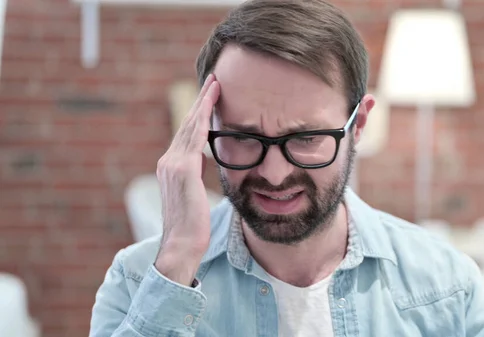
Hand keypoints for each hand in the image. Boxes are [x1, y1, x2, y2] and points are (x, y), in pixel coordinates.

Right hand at [154, 74, 219, 285]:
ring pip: (190, 125)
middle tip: (214, 79)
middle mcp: (168, 162)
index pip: (187, 134)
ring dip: (203, 102)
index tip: (209, 96)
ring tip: (215, 83)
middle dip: (201, 101)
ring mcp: (173, 164)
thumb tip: (204, 162)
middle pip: (187, 124)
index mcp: (171, 167)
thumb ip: (196, 175)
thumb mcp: (195, 195)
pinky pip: (195, 136)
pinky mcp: (182, 170)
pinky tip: (211, 103)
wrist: (182, 245)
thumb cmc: (192, 226)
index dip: (198, 114)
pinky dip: (203, 117)